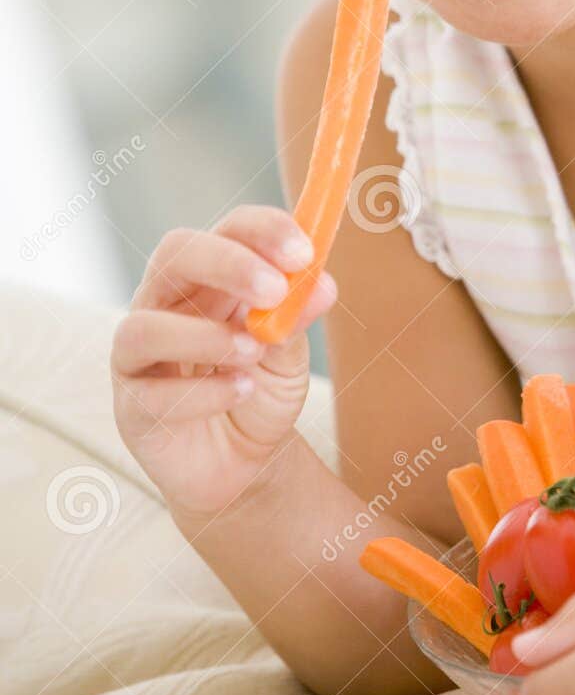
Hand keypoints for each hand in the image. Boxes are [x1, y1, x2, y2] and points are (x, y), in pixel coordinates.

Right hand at [111, 207, 336, 522]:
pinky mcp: (131, 408)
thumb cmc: (261, 391)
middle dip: (227, 264)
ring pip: (145, 326)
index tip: (304, 253)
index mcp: (210, 278)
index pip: (228, 229)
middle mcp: (166, 304)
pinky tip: (240, 392)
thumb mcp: (290, 353)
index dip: (264, 231)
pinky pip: (151, 394)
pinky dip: (202, 391)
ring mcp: (139, 356)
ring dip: (205, 335)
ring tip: (254, 353)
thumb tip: (322, 283)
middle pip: (175, 255)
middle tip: (275, 290)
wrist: (245, 465)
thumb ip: (296, 317)